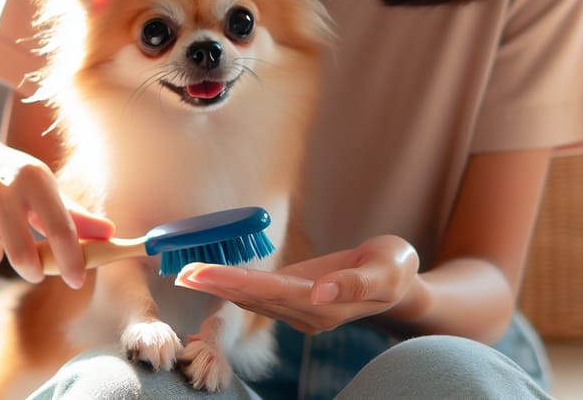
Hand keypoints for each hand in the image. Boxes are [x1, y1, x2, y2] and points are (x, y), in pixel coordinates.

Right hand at [0, 129, 113, 288]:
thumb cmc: (9, 172)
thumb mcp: (41, 183)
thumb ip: (73, 212)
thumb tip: (109, 233)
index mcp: (34, 179)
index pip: (61, 228)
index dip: (72, 260)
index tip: (78, 280)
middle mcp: (1, 189)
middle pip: (23, 255)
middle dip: (34, 271)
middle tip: (37, 271)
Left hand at [175, 235, 418, 334]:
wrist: (400, 282)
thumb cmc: (395, 270)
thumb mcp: (386, 270)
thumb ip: (354, 281)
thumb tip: (319, 292)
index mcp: (325, 305)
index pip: (271, 292)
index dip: (235, 282)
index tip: (203, 274)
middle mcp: (308, 312)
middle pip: (255, 298)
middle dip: (217, 285)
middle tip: (182, 273)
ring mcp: (302, 309)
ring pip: (255, 299)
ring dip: (221, 286)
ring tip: (189, 274)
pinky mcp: (299, 298)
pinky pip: (263, 295)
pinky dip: (237, 286)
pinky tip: (217, 280)